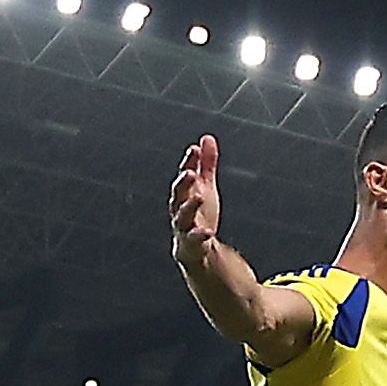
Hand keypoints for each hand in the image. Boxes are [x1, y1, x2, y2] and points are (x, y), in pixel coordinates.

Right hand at [170, 135, 221, 265]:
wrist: (196, 247)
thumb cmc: (200, 213)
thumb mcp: (205, 186)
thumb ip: (206, 164)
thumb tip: (207, 138)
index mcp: (184, 193)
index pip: (184, 175)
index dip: (189, 163)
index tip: (194, 150)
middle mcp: (180, 207)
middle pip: (178, 193)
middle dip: (183, 183)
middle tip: (189, 172)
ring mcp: (184, 226)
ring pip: (182, 215)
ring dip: (189, 206)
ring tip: (198, 197)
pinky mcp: (190, 243)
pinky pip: (193, 239)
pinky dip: (199, 235)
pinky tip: (208, 232)